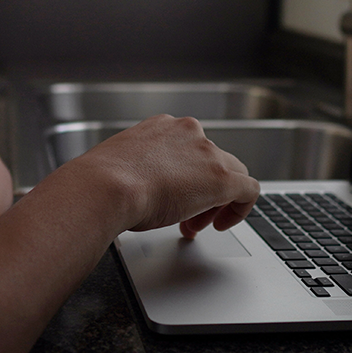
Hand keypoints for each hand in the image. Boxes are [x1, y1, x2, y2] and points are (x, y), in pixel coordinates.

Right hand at [66, 115, 259, 237]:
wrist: (106, 187)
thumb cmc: (102, 181)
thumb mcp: (120, 166)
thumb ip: (137, 170)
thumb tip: (137, 188)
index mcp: (161, 127)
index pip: (188, 150)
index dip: (185, 179)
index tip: (174, 197)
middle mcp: (188, 132)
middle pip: (212, 161)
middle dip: (201, 192)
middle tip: (186, 217)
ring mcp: (207, 153)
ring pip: (230, 174)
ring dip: (214, 202)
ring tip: (194, 225)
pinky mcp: (222, 178)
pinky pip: (248, 190)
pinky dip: (240, 208)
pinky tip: (222, 224)